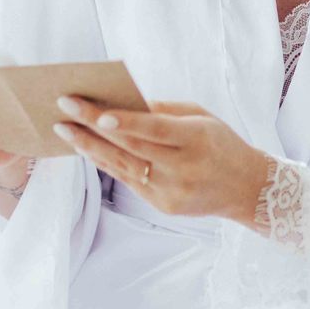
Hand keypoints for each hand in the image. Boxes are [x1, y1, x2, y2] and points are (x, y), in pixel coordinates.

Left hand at [51, 95, 266, 222]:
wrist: (245, 188)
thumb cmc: (221, 143)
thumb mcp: (202, 118)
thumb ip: (165, 111)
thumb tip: (123, 102)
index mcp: (197, 140)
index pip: (156, 131)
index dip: (126, 123)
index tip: (96, 112)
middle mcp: (183, 169)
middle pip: (131, 148)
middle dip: (93, 128)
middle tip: (64, 110)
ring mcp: (171, 192)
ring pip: (122, 167)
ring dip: (89, 147)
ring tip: (64, 130)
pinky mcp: (163, 206)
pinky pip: (128, 180)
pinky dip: (106, 163)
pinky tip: (86, 149)